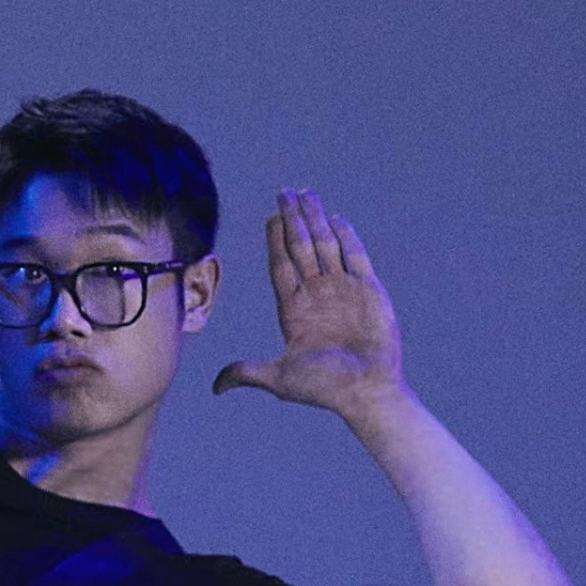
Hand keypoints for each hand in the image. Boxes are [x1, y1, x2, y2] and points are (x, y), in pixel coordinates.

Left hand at [212, 189, 404, 418]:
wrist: (366, 393)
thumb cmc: (324, 388)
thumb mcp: (277, 378)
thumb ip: (246, 373)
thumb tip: (214, 386)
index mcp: (294, 310)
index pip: (281, 266)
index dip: (275, 241)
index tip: (270, 217)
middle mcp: (317, 295)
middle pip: (301, 248)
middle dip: (293, 220)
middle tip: (284, 193)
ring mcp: (344, 291)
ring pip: (327, 246)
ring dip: (317, 220)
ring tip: (307, 194)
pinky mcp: (370, 291)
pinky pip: (356, 257)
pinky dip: (348, 238)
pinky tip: (336, 218)